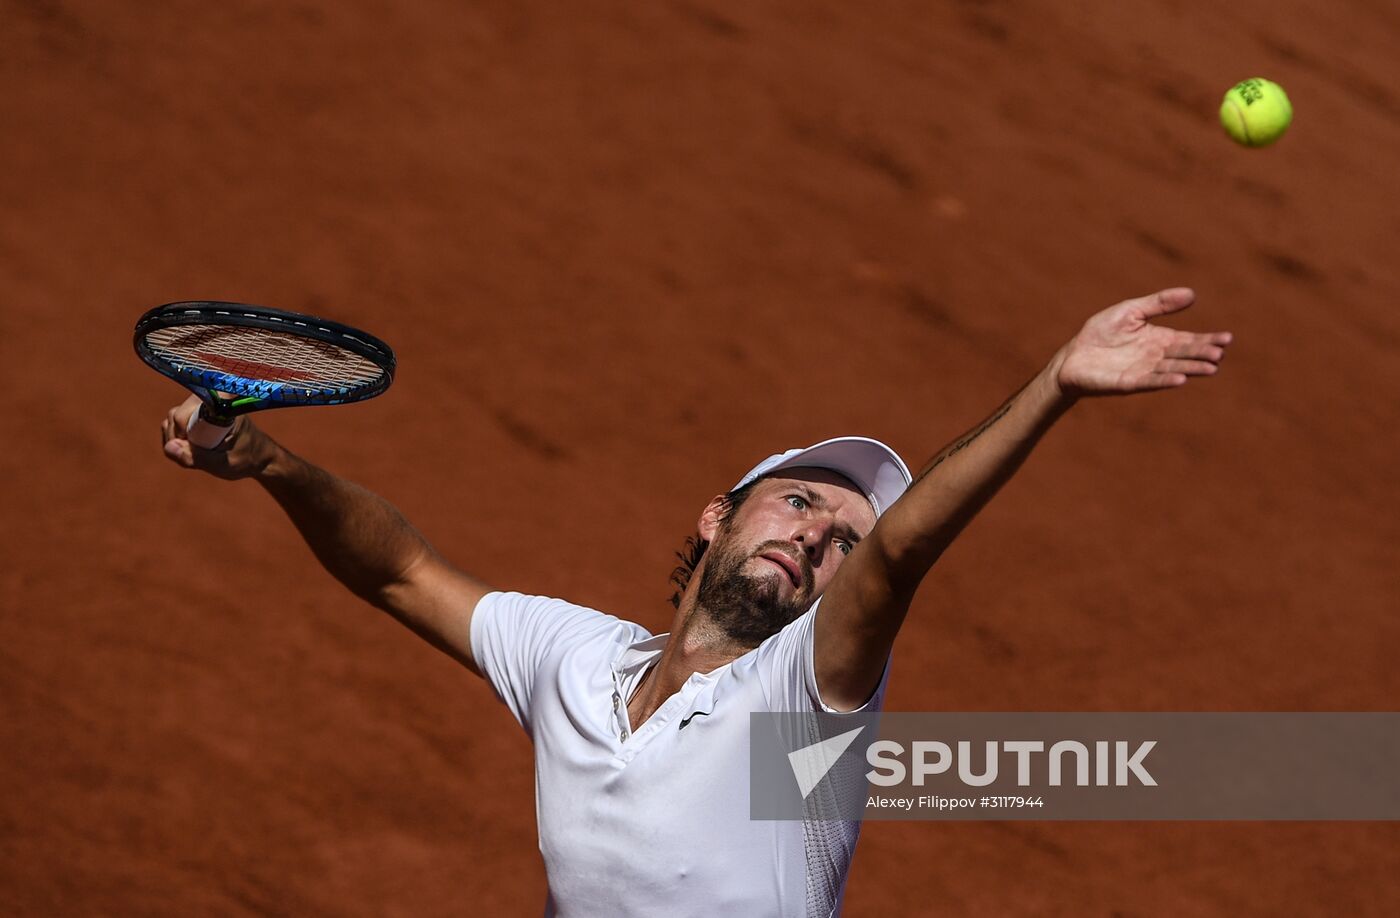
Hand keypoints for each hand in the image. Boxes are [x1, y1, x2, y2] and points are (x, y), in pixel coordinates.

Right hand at [160, 394, 277, 479]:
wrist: (258, 456)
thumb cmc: (245, 459)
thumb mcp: (223, 464)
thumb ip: (195, 457)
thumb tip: (169, 447)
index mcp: (221, 406)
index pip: (183, 415)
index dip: (182, 436)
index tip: (195, 450)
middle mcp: (210, 399)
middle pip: (175, 416)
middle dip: (179, 440)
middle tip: (199, 456)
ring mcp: (201, 404)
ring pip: (171, 420)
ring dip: (179, 441)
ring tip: (201, 453)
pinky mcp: (196, 411)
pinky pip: (173, 423)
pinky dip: (179, 439)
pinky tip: (196, 448)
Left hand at [1052, 288, 1232, 398]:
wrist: (1072, 356)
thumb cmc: (1101, 333)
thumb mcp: (1131, 311)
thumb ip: (1159, 304)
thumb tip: (1192, 294)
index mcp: (1159, 339)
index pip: (1189, 339)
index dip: (1207, 340)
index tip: (1227, 338)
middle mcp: (1155, 357)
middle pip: (1184, 355)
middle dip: (1203, 354)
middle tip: (1220, 354)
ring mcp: (1143, 371)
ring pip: (1172, 369)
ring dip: (1191, 369)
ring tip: (1211, 368)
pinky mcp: (1127, 383)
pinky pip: (1149, 381)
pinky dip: (1164, 380)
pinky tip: (1180, 379)